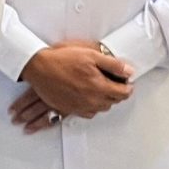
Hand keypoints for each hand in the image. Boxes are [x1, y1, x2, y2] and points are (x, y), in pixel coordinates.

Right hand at [15, 43, 133, 123]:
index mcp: (99, 87)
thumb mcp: (91, 55)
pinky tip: (88, 97)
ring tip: (101, 88)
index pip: (123, 93)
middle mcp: (91, 101)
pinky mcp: (70, 110)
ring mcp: (80, 107)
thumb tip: (129, 71)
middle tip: (114, 82)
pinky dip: (92, 106)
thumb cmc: (62, 59)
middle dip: (116, 93)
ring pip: (101, 108)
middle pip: (113, 102)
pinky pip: (88, 113)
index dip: (128, 87)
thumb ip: (113, 65)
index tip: (126, 82)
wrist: (39, 68)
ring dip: (105, 100)